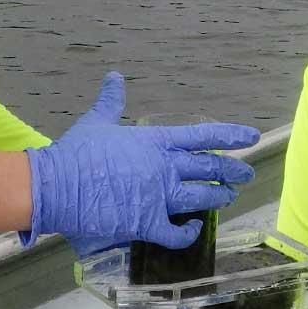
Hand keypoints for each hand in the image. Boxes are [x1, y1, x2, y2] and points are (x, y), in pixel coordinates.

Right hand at [27, 73, 255, 248]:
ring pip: (202, 197)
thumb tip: (113, 76)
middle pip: (209, 168)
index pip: (202, 135)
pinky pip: (177, 232)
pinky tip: (194, 229)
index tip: (250, 137)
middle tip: (246, 173)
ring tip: (229, 196)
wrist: (56, 185)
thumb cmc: (76, 151)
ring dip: (219, 197)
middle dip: (232, 170)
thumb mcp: (97, 120)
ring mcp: (158, 196)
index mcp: (156, 141)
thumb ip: (111, 100)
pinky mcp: (146, 223)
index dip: (230, 135)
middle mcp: (164, 167)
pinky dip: (190, 232)